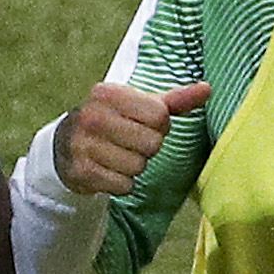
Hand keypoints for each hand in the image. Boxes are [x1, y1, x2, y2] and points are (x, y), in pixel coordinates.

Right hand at [55, 80, 207, 196]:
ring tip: (118, 156)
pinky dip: (122, 183)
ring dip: (135, 166)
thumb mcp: (139, 105)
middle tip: (130, 143)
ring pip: (138, 167)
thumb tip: (208, 89)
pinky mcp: (83, 172)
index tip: (143, 125)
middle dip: (147, 148)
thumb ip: (175, 99)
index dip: (159, 126)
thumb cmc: (113, 121)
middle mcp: (92, 116)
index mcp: (108, 93)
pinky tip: (110, 170)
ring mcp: (84, 145)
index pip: (160, 116)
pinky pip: (124, 185)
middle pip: (152, 144)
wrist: (66, 146)